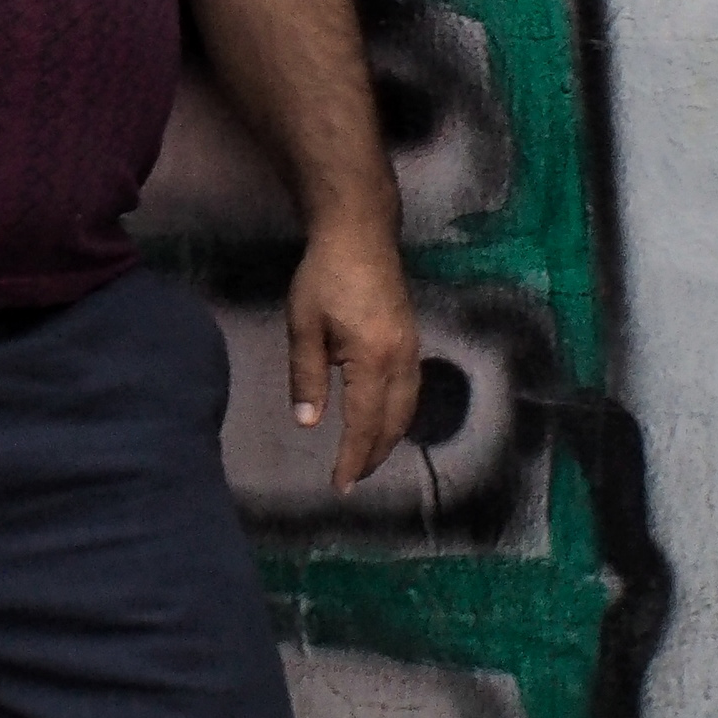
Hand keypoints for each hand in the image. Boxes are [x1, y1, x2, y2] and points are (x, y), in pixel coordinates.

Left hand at [285, 223, 420, 491]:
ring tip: (368, 457)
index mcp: (373, 359)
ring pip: (408, 407)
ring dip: (390, 436)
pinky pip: (412, 389)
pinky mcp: (413, 338)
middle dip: (374, 454)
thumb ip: (307, 376)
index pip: (364, 423)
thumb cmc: (325, 276)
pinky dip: (399, 414)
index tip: (340, 484)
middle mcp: (401, 359)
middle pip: (394, 421)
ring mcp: (412, 348)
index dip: (353, 457)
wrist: (360, 232)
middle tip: (352, 479)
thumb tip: (309, 423)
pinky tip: (385, 419)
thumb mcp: (304, 326)